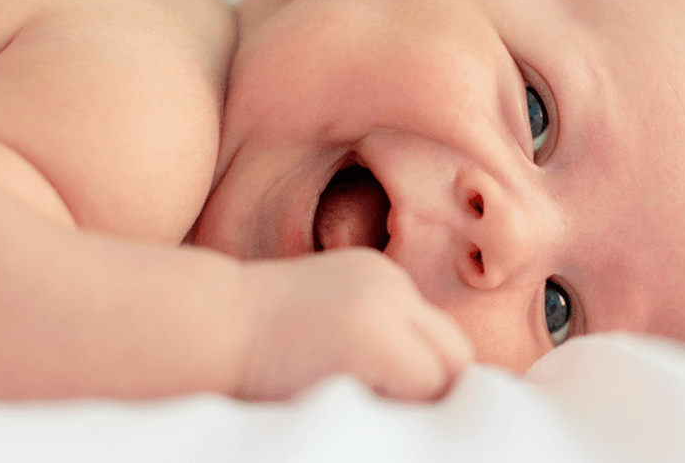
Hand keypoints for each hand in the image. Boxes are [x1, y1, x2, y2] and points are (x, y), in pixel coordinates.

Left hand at [235, 248, 473, 400]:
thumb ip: (394, 406)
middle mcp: (386, 295)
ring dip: (423, 353)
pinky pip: (412, 304)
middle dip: (440, 382)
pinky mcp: (373, 263)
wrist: (229, 323)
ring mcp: (382, 273)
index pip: (441, 384)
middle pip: (456, 350)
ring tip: (378, 374)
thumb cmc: (269, 384)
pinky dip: (402, 328)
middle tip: (403, 404)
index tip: (402, 421)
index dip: (427, 410)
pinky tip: (364, 343)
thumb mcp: (338, 406)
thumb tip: (434, 415)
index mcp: (373, 337)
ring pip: (438, 326)